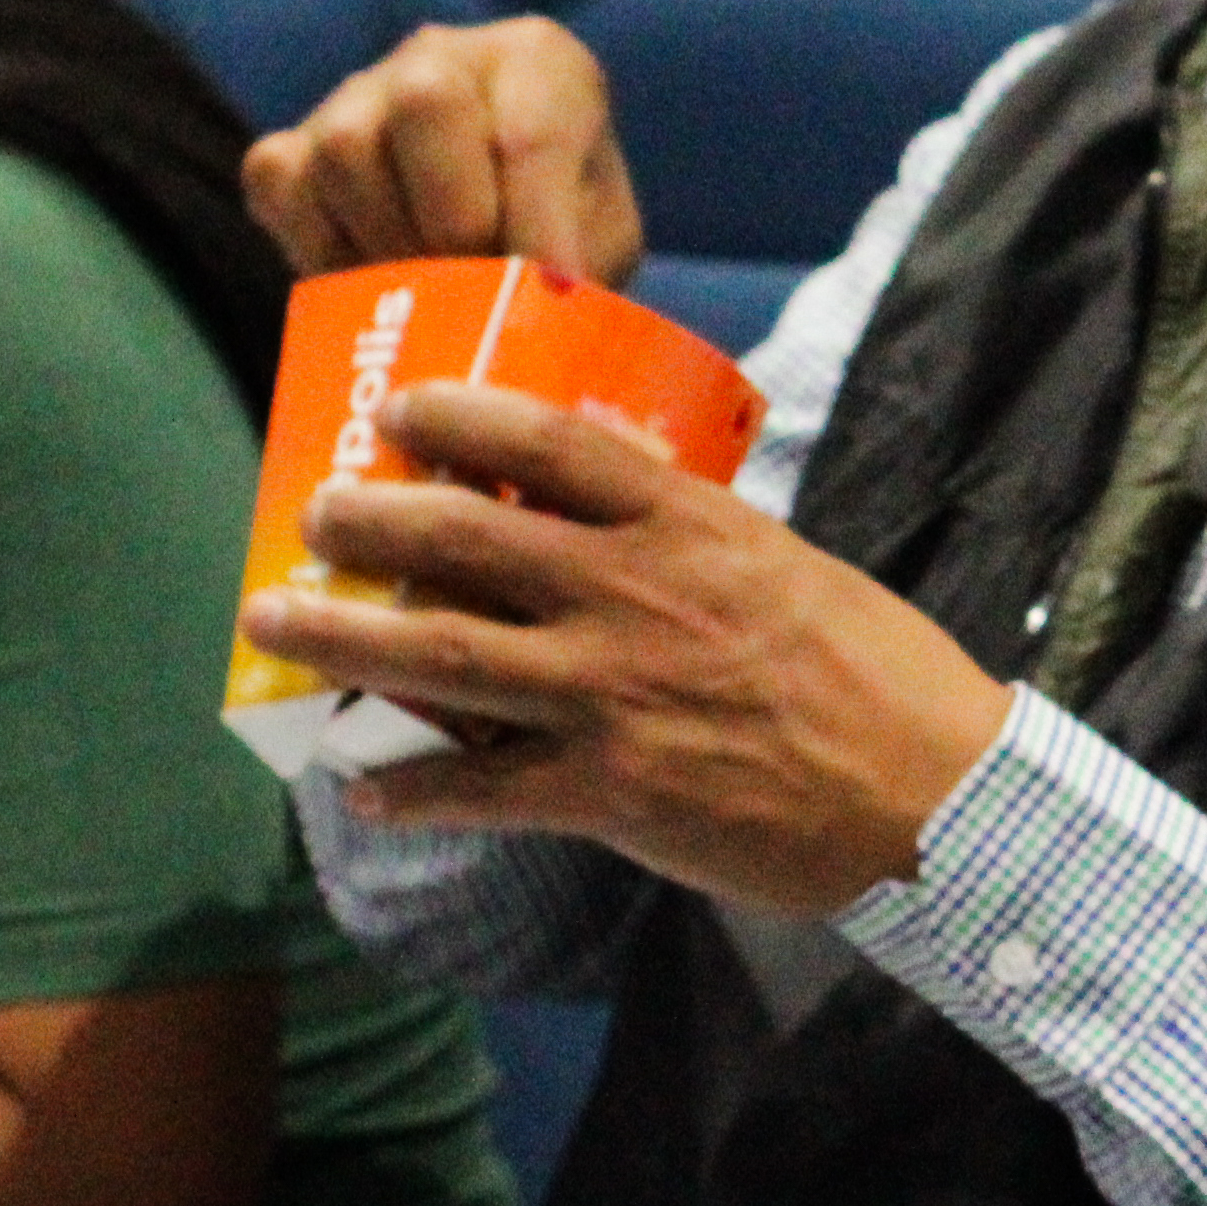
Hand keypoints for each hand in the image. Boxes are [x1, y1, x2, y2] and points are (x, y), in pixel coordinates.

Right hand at [245, 18, 642, 281]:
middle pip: (426, 101)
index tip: (547, 288)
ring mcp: (353, 95)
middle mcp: (439, 56)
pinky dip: (324, 248)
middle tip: (476, 283)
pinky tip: (373, 277)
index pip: (534, 129)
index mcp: (537, 60)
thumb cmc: (558, 225)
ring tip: (432, 290)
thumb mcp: (597, 237)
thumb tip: (533, 297)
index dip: (539, 222)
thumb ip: (576, 252)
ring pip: (348, 151)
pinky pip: (283, 185)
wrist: (489, 236)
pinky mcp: (286, 148)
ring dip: (392, 243)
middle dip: (453, 215)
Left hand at [249, 383, 1009, 916]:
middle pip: (465, 541)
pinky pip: (482, 786)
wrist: (934, 799)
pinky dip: (412, 786)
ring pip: (441, 656)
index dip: (462, 418)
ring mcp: (616, 696)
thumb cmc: (881, 679)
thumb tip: (624, 510)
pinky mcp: (614, 792)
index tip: (403, 407)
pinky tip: (364, 785)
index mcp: (692, 529)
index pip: (552, 446)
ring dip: (340, 637)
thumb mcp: (791, 571)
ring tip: (272, 620)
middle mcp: (638, 598)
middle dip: (369, 520)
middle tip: (313, 512)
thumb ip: (696, 544)